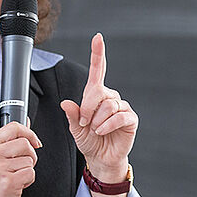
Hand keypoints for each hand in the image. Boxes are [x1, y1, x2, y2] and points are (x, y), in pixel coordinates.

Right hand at [0, 122, 40, 196]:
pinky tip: (17, 184)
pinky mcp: (8, 181)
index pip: (14, 127)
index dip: (29, 133)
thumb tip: (26, 122)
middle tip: (22, 164)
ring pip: (29, 160)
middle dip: (30, 154)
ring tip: (15, 175)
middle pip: (25, 143)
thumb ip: (10, 139)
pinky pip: (31, 173)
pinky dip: (28, 180)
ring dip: (28, 169)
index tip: (34, 142)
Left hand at [60, 33, 137, 182]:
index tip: (97, 38)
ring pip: (108, 105)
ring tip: (96, 129)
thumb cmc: (89, 140)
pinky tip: (103, 131)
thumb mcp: (75, 128)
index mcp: (96, 95)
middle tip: (84, 123)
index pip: (97, 70)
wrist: (101, 158)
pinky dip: (107, 125)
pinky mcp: (130, 118)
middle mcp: (110, 97)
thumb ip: (72, 115)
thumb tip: (66, 103)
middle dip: (87, 108)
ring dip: (97, 120)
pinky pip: (118, 116)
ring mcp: (121, 107)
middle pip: (98, 91)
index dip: (97, 53)